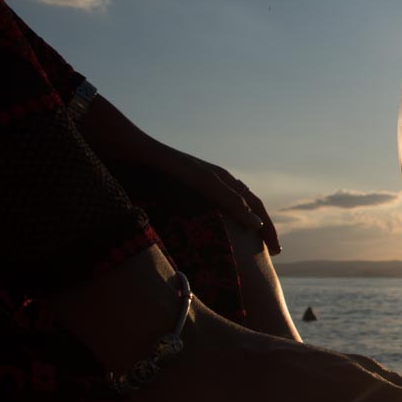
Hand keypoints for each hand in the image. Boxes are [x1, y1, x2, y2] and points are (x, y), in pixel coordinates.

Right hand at [78, 93, 280, 253]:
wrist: (123, 150)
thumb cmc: (139, 176)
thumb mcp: (163, 202)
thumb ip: (177, 215)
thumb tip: (177, 242)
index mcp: (210, 186)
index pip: (242, 208)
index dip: (258, 227)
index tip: (268, 252)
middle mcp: (215, 177)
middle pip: (252, 203)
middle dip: (268, 228)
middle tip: (278, 252)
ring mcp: (208, 174)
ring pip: (246, 199)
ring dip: (262, 222)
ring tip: (272, 243)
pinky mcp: (198, 173)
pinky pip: (225, 193)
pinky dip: (241, 209)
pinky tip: (253, 224)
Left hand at [142, 144, 280, 255]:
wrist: (128, 155)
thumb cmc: (168, 167)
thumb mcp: (205, 183)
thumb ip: (230, 201)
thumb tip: (257, 225)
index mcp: (223, 181)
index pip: (255, 207)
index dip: (268, 229)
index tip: (277, 252)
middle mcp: (212, 187)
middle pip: (243, 213)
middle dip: (257, 234)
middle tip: (267, 259)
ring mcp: (194, 195)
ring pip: (223, 219)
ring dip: (235, 237)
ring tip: (241, 258)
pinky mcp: (176, 202)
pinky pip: (201, 222)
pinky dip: (211, 236)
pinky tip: (206, 251)